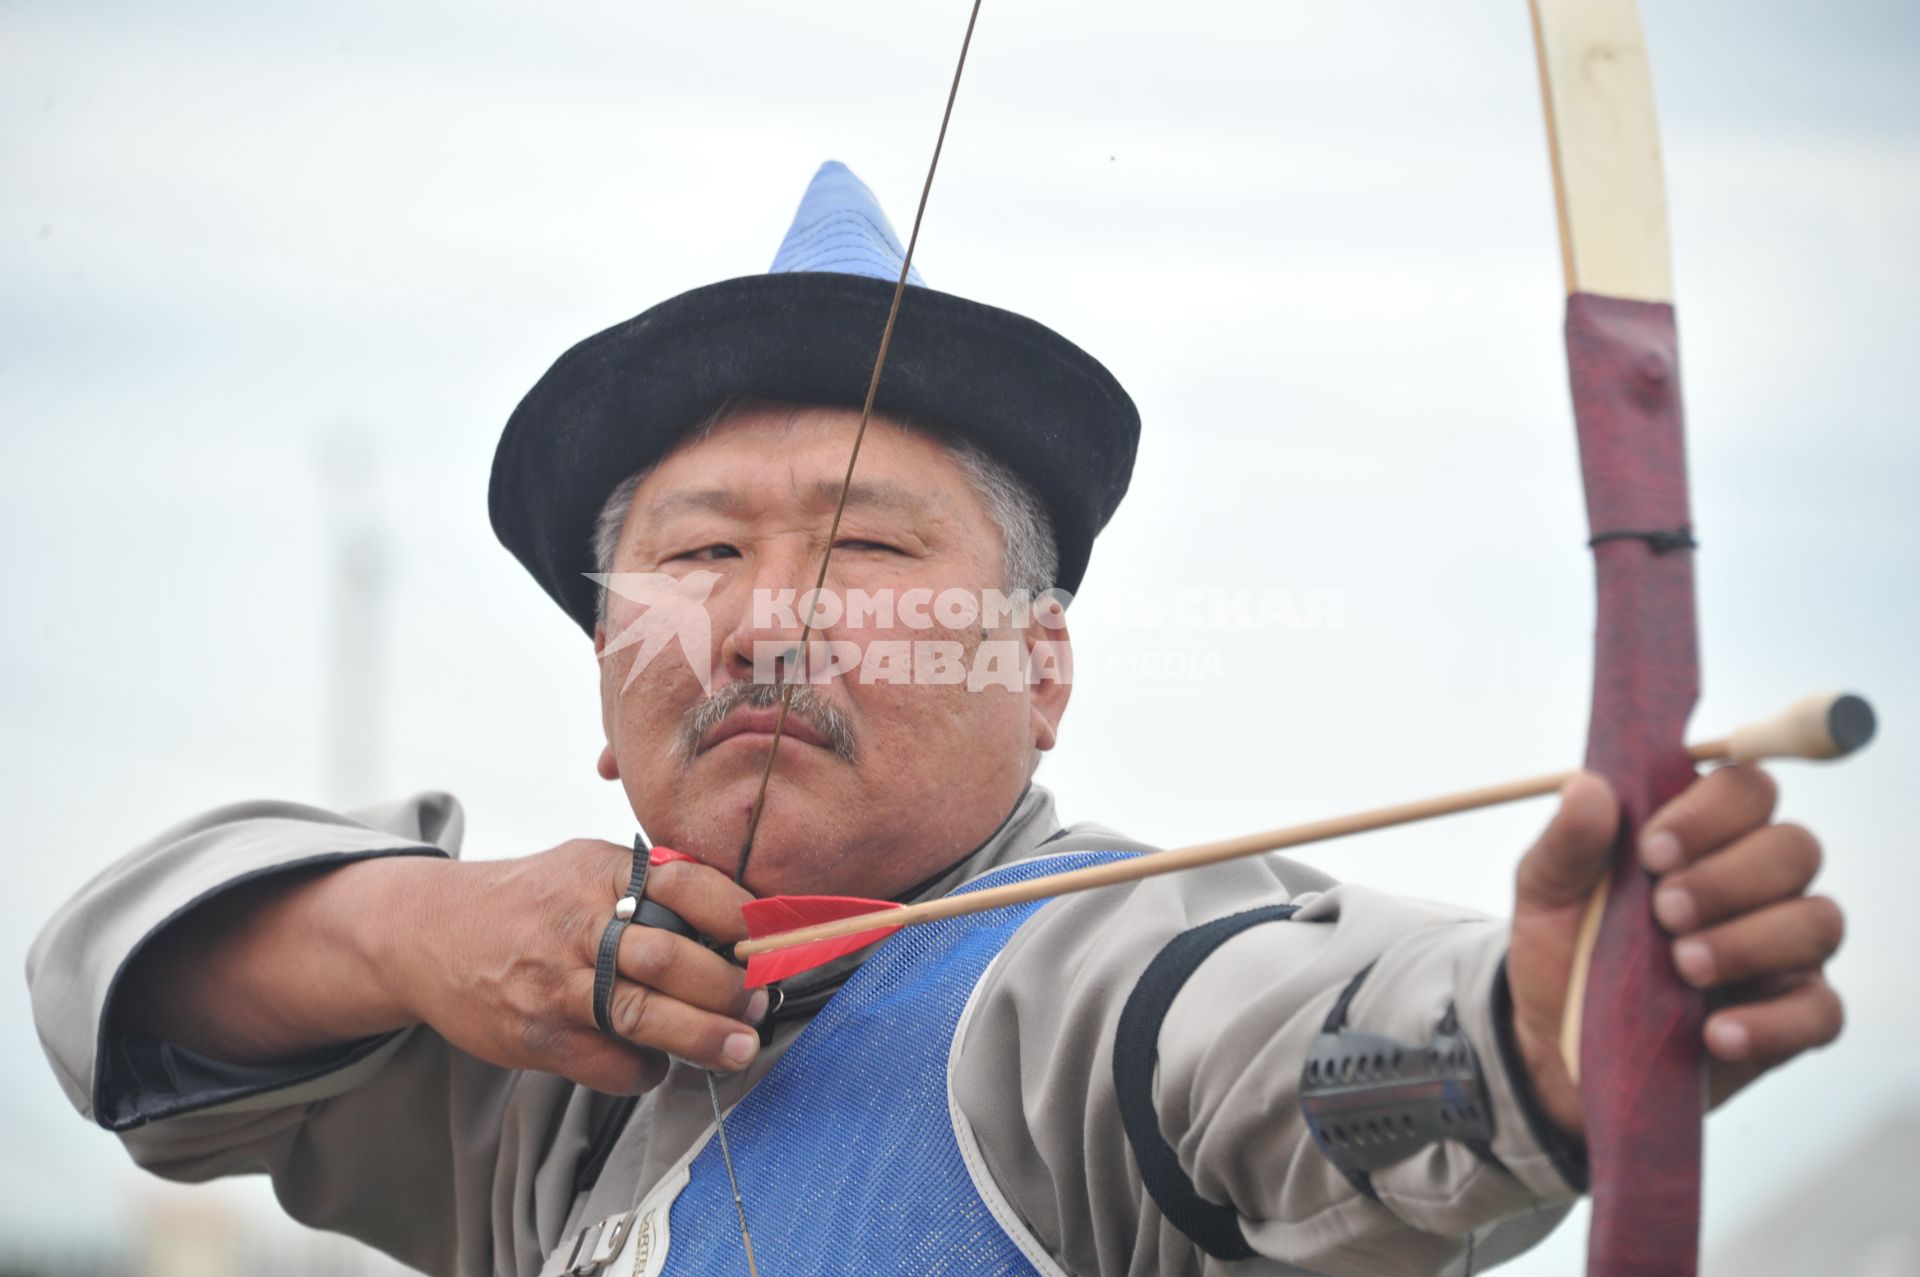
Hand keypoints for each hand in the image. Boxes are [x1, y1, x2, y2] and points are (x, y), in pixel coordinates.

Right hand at [392, 840, 763, 1094]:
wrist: (427, 933)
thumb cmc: (527, 900)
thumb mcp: (584, 864)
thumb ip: (649, 882)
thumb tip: (736, 911)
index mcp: (601, 871)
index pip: (688, 884)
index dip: (740, 915)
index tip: (774, 939)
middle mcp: (579, 924)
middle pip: (673, 958)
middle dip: (731, 987)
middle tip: (761, 1001)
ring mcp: (555, 983)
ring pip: (645, 1015)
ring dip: (704, 1037)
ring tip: (740, 1047)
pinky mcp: (536, 1035)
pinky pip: (609, 1061)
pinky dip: (645, 1069)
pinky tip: (656, 1063)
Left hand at [1505, 766, 1845, 1137]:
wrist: (1556, 1041)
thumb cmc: (1566, 947)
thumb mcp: (1547, 892)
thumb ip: (1567, 841)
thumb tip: (1586, 788)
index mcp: (1705, 835)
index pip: (1745, 789)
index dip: (1710, 811)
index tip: (1652, 850)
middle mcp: (1759, 883)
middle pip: (1794, 847)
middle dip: (1729, 877)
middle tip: (1665, 912)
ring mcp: (1784, 950)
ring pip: (1817, 921)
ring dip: (1749, 941)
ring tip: (1683, 965)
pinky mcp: (1791, 1017)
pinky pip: (1820, 1012)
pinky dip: (1772, 1022)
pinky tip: (1717, 1032)